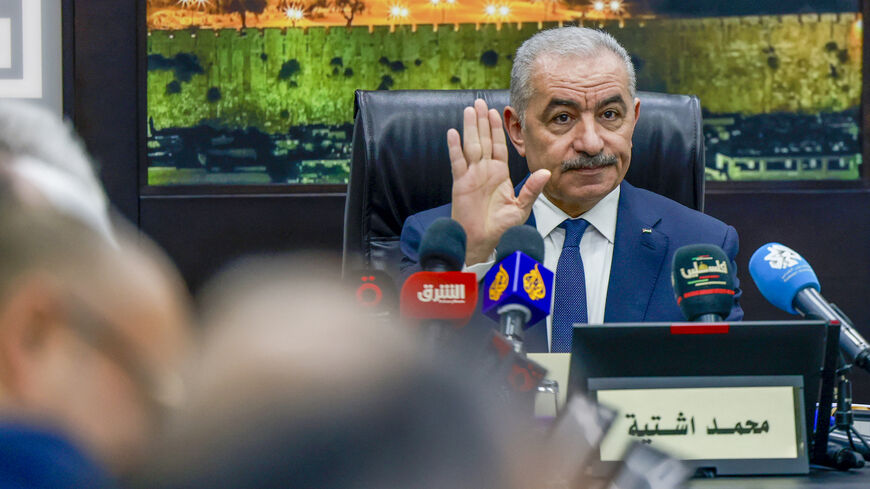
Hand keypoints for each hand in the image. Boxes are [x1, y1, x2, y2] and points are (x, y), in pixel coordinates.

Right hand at [448, 99, 549, 264]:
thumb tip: (546, 172)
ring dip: (469, 128)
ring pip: (470, 146)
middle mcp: (484, 172)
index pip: (498, 146)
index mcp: (499, 174)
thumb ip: (532, 189)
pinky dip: (454, 148)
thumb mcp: (521, 207)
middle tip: (479, 102)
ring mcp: (471, 176)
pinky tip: (452, 132)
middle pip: (482, 140)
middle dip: (481, 121)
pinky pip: (457, 162)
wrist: (483, 242)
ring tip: (468, 110)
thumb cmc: (501, 227)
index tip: (496, 112)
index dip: (496, 129)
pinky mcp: (460, 184)